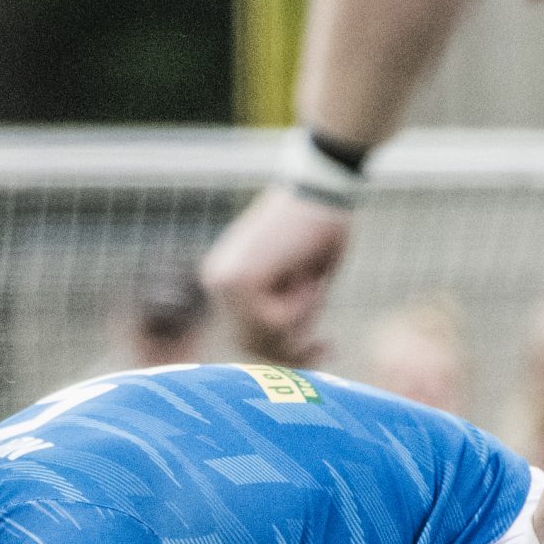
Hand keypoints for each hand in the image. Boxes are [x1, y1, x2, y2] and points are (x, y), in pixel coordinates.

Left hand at [200, 186, 350, 365]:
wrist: (321, 185)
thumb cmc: (320, 226)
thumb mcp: (302, 284)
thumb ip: (287, 318)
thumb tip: (287, 358)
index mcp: (224, 279)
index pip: (247, 336)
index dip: (285, 354)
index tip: (321, 350)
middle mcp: (216, 282)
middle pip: (253, 345)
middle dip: (293, 352)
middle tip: (328, 348)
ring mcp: (224, 282)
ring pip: (268, 335)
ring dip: (303, 317)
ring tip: (314, 281)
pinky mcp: (240, 281)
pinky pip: (277, 320)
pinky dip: (303, 305)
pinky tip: (307, 274)